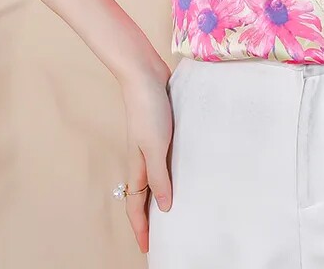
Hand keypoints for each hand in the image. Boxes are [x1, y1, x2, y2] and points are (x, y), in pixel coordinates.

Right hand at [118, 62, 173, 253]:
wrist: (145, 74)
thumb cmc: (147, 109)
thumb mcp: (154, 147)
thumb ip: (159, 176)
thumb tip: (164, 207)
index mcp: (137, 165)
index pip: (136, 204)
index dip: (141, 227)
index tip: (148, 248)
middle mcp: (143, 157)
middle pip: (145, 193)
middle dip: (150, 215)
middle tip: (163, 233)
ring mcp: (152, 142)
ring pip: (156, 174)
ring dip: (163, 191)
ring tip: (178, 205)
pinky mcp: (163, 128)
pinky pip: (167, 156)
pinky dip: (172, 168)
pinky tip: (187, 167)